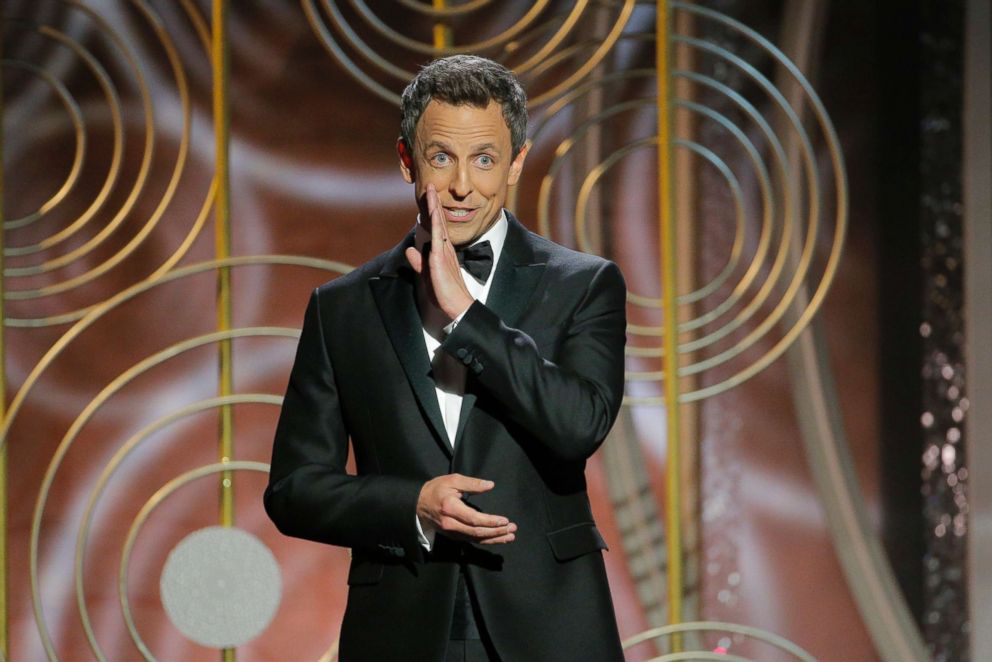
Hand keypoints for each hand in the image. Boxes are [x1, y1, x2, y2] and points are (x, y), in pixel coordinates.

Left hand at [404, 184, 474, 319]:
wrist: (457, 305)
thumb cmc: (444, 292)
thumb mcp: (427, 275)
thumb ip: (418, 262)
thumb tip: (410, 250)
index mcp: (442, 251)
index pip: (436, 228)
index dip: (432, 212)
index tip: (429, 198)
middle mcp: (444, 248)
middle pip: (438, 221)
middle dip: (433, 203)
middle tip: (430, 187)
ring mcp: (443, 252)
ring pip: (438, 225)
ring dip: (434, 208)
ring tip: (431, 192)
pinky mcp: (440, 259)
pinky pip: (437, 237)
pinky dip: (435, 224)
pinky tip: (432, 213)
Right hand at [417, 473, 516, 544]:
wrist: (418, 504)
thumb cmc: (436, 489)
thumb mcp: (452, 480)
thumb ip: (472, 483)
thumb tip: (490, 485)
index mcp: (450, 508)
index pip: (474, 519)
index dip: (490, 522)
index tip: (505, 520)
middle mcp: (450, 524)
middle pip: (476, 532)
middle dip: (496, 532)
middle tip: (513, 529)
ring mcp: (451, 532)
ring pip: (475, 539)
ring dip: (494, 539)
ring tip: (510, 536)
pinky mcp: (453, 536)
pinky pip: (471, 540)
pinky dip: (485, 541)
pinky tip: (497, 539)